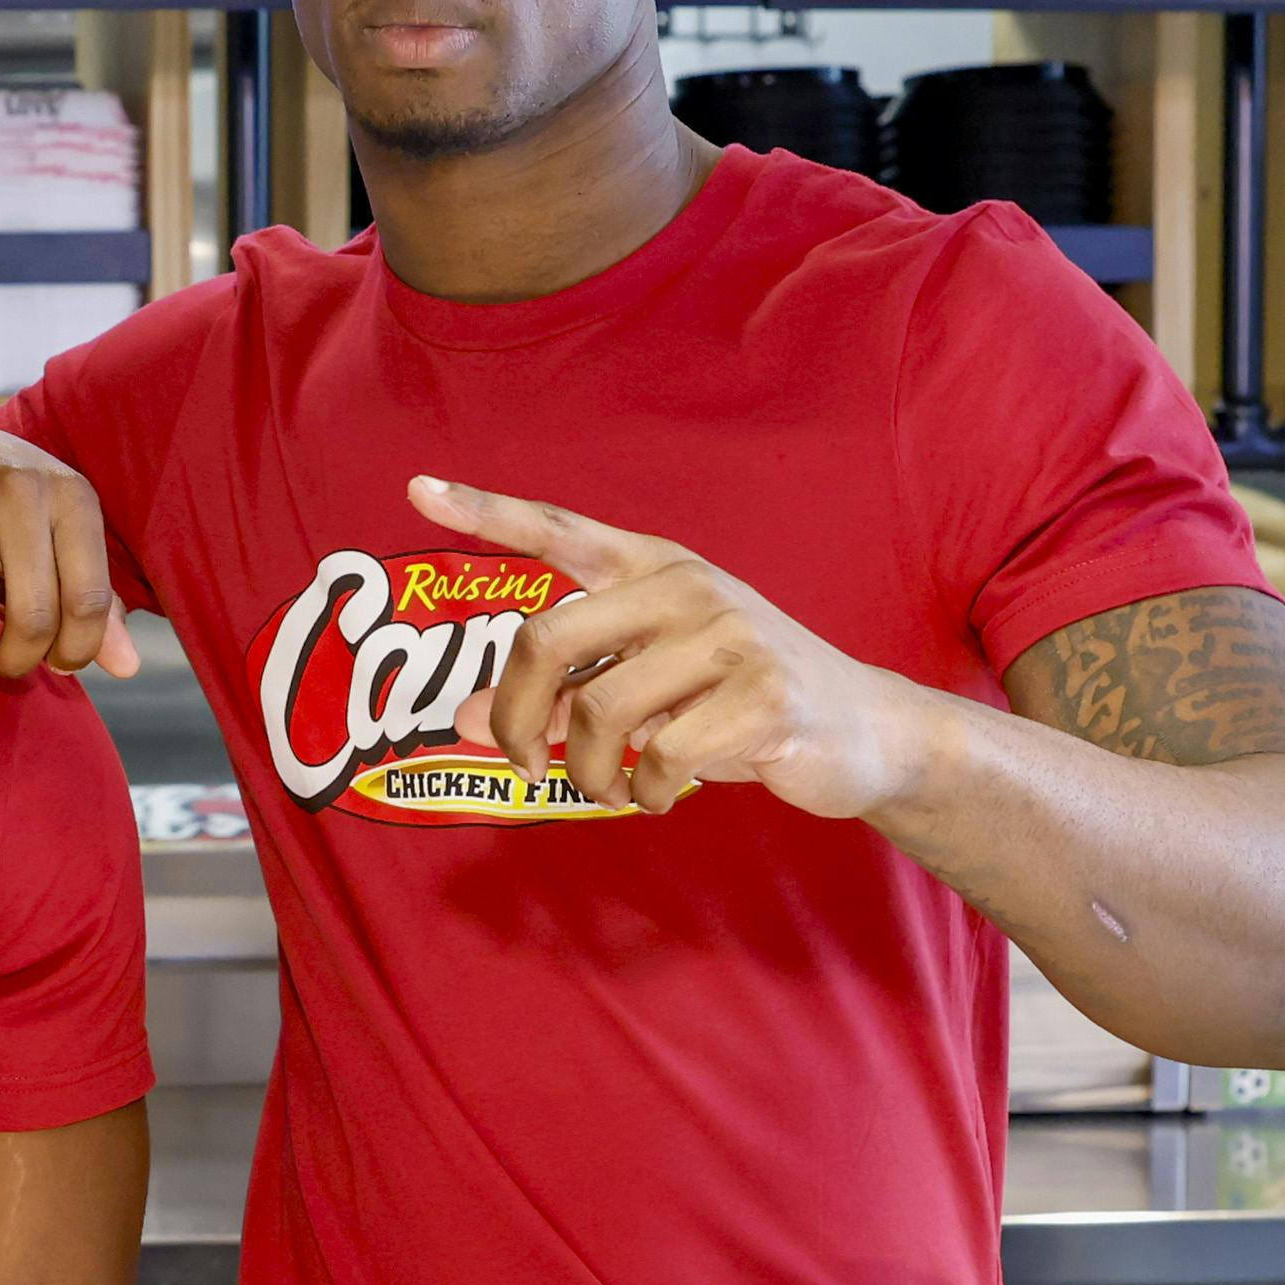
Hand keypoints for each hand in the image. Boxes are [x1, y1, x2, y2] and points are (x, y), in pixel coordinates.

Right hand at [0, 413, 137, 683]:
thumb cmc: (3, 497)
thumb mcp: (58, 530)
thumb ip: (94, 598)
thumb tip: (127, 667)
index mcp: (71, 496)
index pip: (89, 599)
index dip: (77, 650)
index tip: (59, 663)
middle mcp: (21, 492)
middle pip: (33, 618)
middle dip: (18, 661)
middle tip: (4, 662)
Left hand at [424, 476, 938, 822]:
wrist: (867, 733)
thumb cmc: (738, 705)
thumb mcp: (648, 690)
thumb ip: (566, 694)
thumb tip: (466, 719)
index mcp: (656, 570)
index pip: (559, 531)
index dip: (487, 513)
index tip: (418, 490)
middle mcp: (689, 588)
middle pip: (546, 640)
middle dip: (518, 719)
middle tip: (522, 766)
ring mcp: (731, 638)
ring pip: (600, 713)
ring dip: (587, 773)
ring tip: (610, 789)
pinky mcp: (763, 696)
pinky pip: (659, 757)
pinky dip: (645, 793)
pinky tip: (664, 794)